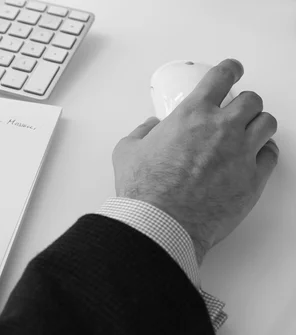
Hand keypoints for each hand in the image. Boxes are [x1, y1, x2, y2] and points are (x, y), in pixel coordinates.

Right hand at [112, 59, 277, 264]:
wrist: (161, 222)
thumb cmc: (144, 189)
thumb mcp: (127, 151)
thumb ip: (141, 133)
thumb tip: (149, 128)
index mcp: (191, 115)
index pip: (220, 78)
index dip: (230, 69)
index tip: (232, 69)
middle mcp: (221, 128)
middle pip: (251, 100)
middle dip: (245, 101)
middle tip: (237, 108)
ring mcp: (241, 153)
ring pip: (267, 123)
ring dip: (258, 123)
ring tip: (249, 130)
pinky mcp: (253, 179)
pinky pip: (271, 155)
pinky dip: (265, 151)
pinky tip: (256, 155)